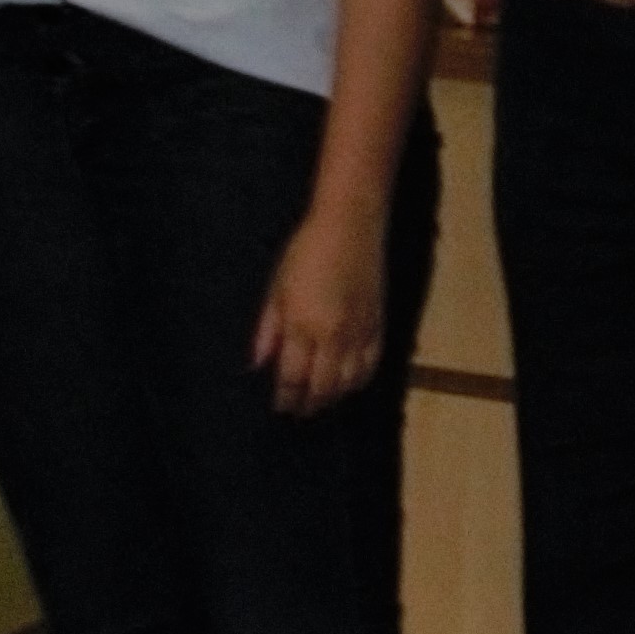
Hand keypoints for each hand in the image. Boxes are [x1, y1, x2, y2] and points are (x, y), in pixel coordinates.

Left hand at [249, 199, 387, 415]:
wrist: (350, 223)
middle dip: (308, 403)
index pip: (292, 377)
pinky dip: (359, 380)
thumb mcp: (276, 287)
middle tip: (298, 410)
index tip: (279, 406)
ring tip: (321, 400)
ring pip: (348, 381)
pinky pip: (372, 364)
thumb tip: (256, 364)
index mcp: (303, 325)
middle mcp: (333, 335)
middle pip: (321, 386)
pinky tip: (349, 383)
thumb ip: (267, 330)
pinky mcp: (378, 323)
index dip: (285, 397)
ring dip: (333, 396)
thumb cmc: (305, 249)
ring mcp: (359, 331)